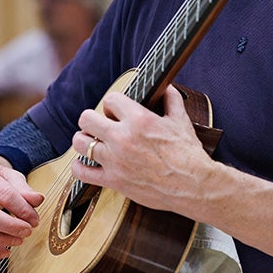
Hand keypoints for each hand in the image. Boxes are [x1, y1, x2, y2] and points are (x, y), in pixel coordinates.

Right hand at [0, 155, 43, 259]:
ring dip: (1, 241)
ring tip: (18, 240)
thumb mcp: (8, 175)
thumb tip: (38, 200)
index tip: (34, 219)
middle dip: (10, 227)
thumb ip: (23, 188)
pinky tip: (3, 250)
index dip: (21, 209)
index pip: (3, 194)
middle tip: (27, 231)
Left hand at [71, 85, 211, 214]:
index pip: (110, 99)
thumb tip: (168, 87)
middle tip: (100, 124)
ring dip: (84, 139)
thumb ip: (172, 99)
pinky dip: (79, 166)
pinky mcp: (113, 181)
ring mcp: (115, 160)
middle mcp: (122, 138)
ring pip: (81, 143)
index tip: (116, 110)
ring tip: (92, 141)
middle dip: (92, 118)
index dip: (112, 102)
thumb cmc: (187, 153)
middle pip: (87, 118)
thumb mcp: (181, 120)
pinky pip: (82, 172)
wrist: (192, 185)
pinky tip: (86, 162)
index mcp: (139, 119)